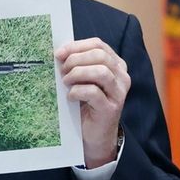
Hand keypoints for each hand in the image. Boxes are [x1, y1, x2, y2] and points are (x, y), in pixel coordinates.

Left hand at [55, 38, 129, 168]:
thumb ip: (77, 64)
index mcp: (115, 65)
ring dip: (77, 74)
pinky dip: (77, 91)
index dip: (76, 46)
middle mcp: (121, 77)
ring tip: (66, 82)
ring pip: (100, 72)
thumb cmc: (85, 103)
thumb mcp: (82, 79)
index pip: (98, 44)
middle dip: (75, 60)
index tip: (58, 53)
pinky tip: (70, 97)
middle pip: (99, 55)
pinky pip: (93, 92)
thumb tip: (59, 52)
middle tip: (62, 71)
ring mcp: (119, 93)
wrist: (92, 134)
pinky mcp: (111, 109)